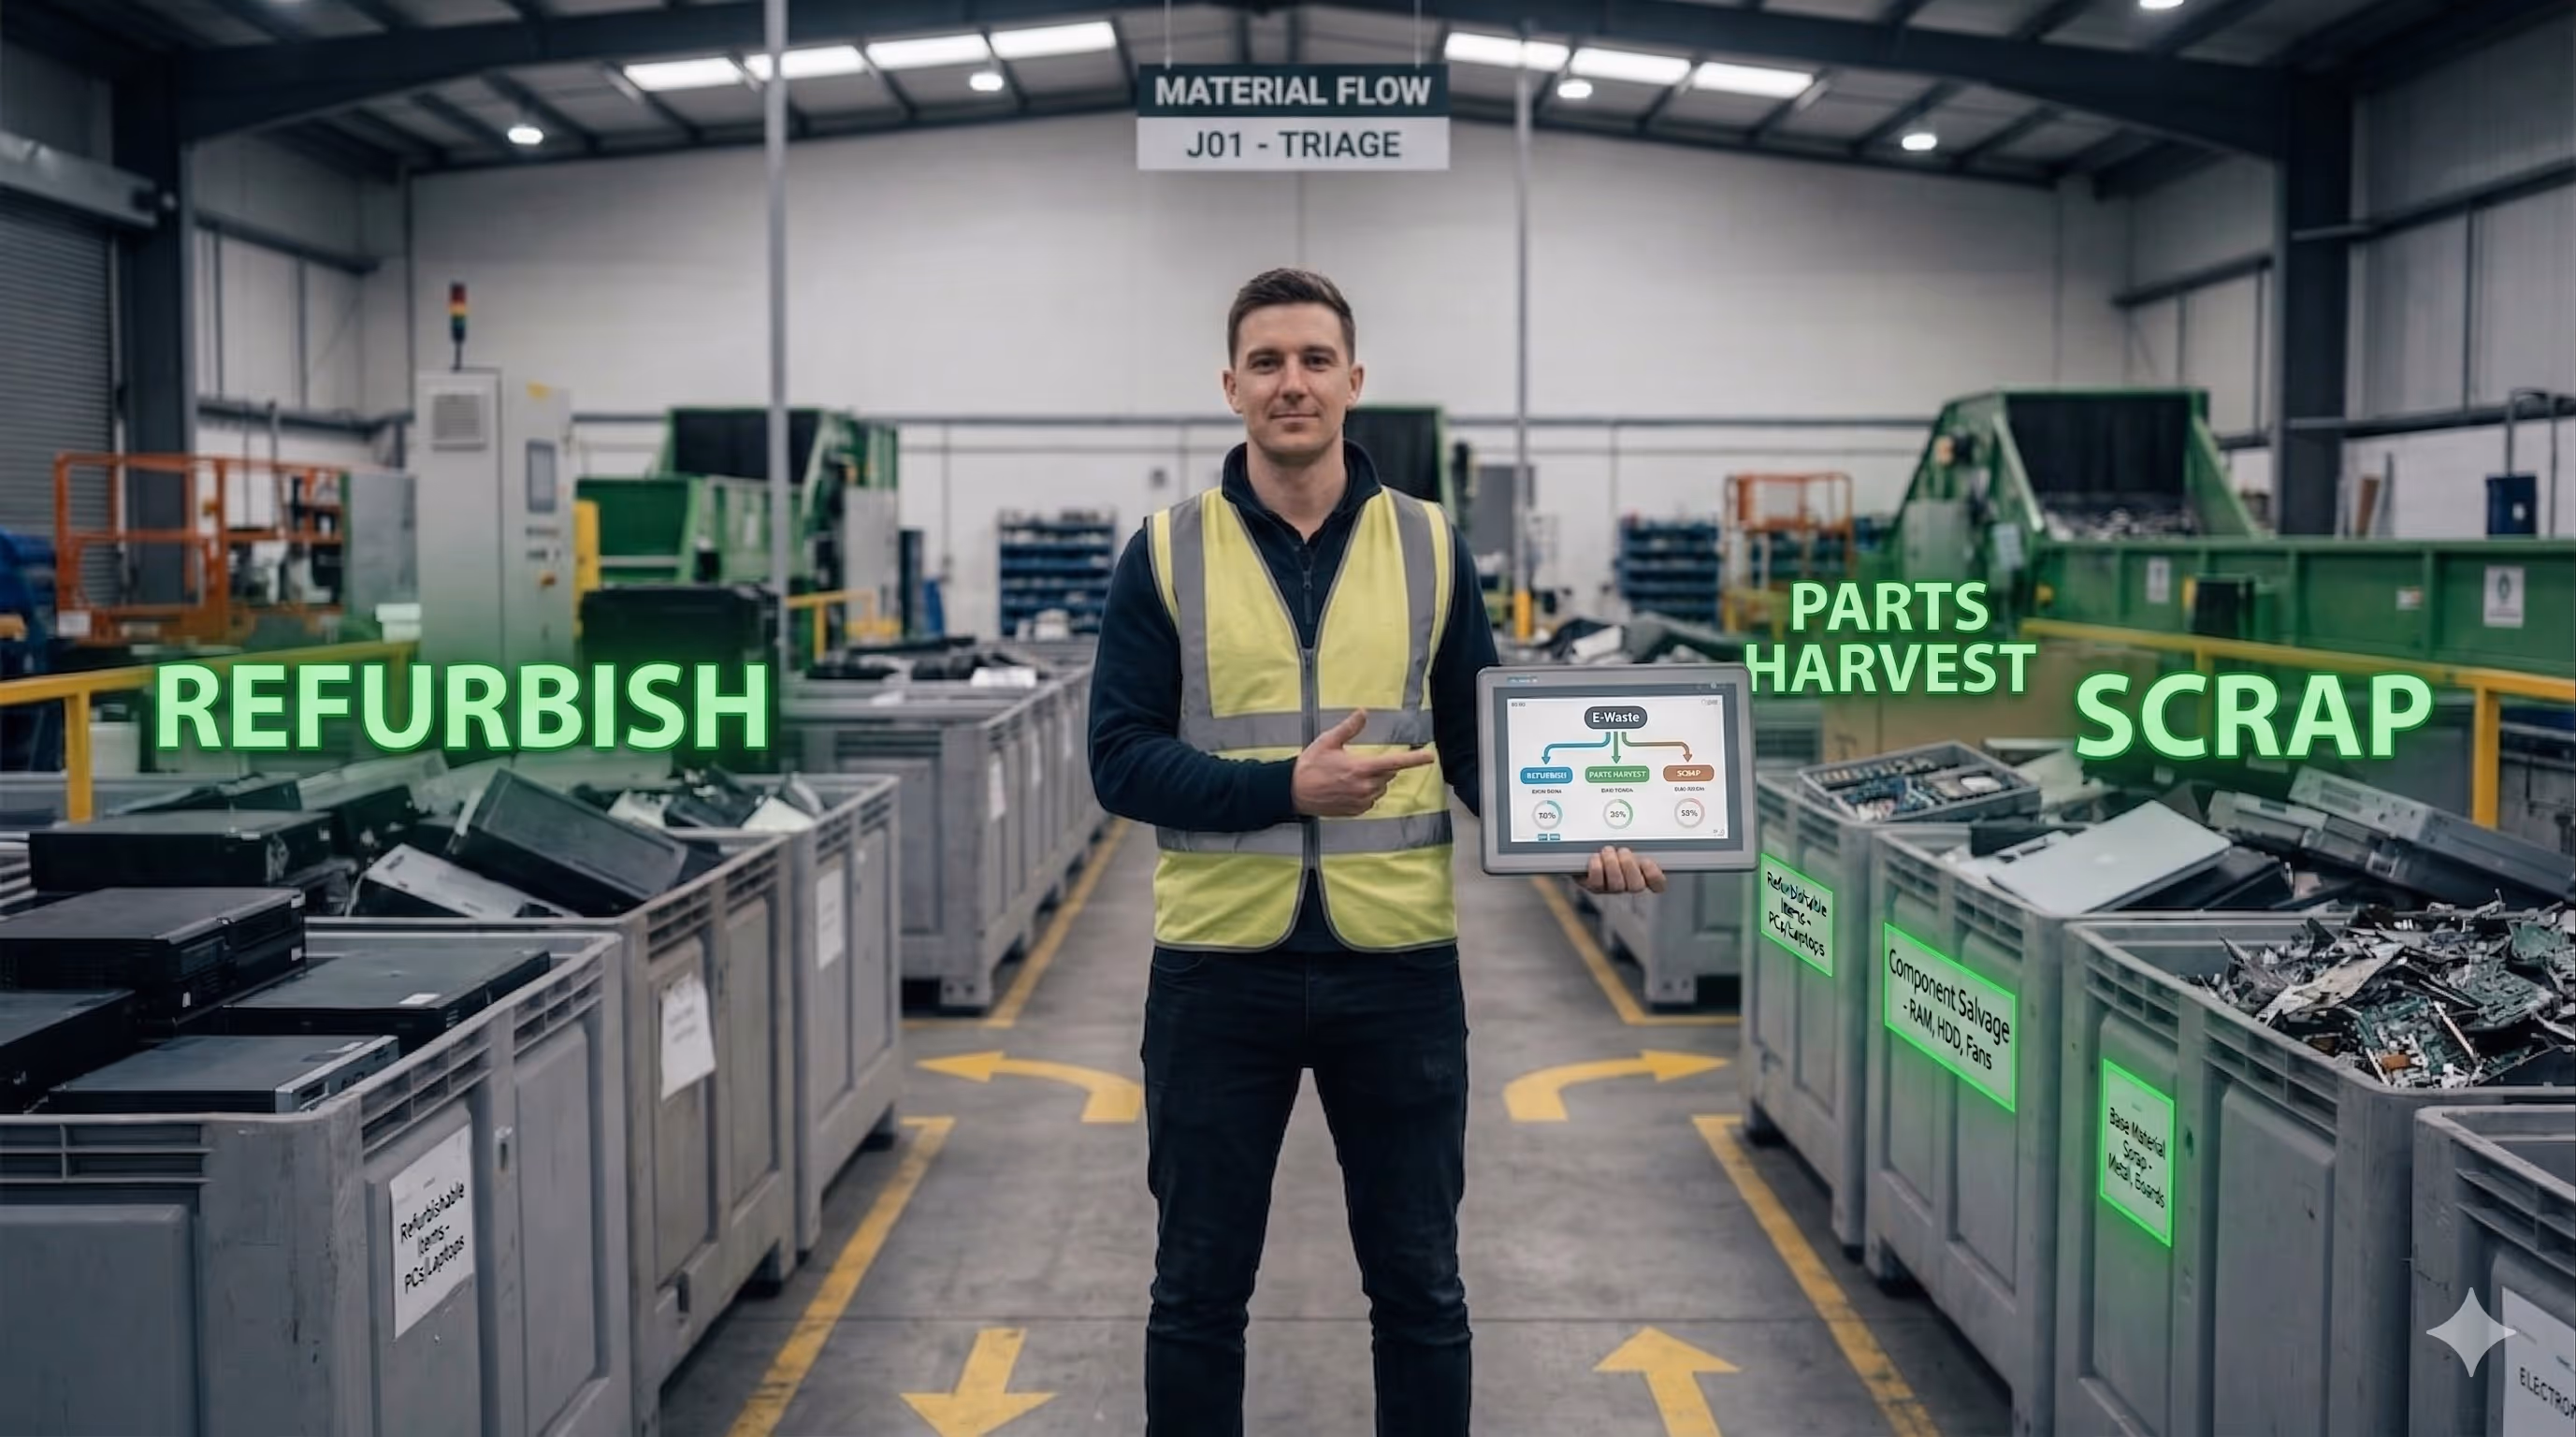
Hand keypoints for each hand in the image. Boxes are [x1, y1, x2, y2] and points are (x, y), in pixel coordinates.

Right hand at [1293, 708, 1434, 816]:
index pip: (1395, 762)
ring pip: (1380, 788)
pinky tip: (1346, 788)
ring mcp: (1361, 801)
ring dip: (1373, 780)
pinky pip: (1370, 800)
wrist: (1294, 792)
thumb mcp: (1328, 741)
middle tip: (1357, 761)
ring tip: (1348, 776)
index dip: (1414, 759)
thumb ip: (1349, 727)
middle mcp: (1365, 787)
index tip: (1430, 757)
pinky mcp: (1356, 811)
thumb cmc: (1310, 765)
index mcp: (1361, 768)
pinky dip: (1365, 793)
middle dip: (1379, 767)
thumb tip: (1363, 712)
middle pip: (1387, 774)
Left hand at [1577, 846, 1664, 895]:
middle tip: (1623, 851)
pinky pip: (1597, 883)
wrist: (1587, 852)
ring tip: (1608, 851)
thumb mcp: (1629, 840)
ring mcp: (1612, 888)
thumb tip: (1643, 829)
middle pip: (1637, 885)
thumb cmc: (1613, 844)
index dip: (1654, 874)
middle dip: (1629, 865)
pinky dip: (1596, 868)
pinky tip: (1595, 857)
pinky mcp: (1594, 887)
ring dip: (1612, 864)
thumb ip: (1639, 840)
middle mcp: (1629, 885)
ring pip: (1617, 885)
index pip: (1658, 884)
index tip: (1646, 860)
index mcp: (1643, 873)